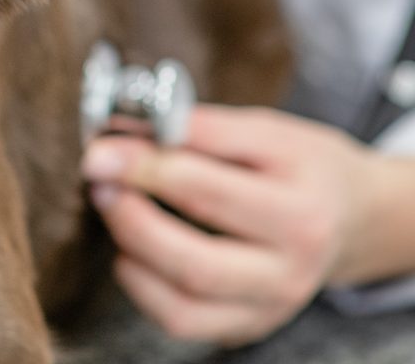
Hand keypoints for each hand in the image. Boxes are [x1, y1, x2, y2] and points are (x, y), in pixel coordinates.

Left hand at [81, 105, 414, 345]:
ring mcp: (271, 303)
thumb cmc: (299, 163)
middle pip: (196, 257)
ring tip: (109, 201)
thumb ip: (199, 127)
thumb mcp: (264, 129)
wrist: (350, 214)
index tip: (100, 146)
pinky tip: (129, 249)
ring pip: (186, 296)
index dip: (142, 163)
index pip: (206, 184)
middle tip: (98, 174)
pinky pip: (182, 320)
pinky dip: (142, 285)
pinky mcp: (248, 323)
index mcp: (300, 207)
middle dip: (132, 212)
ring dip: (132, 246)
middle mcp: (291, 267)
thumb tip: (125, 124)